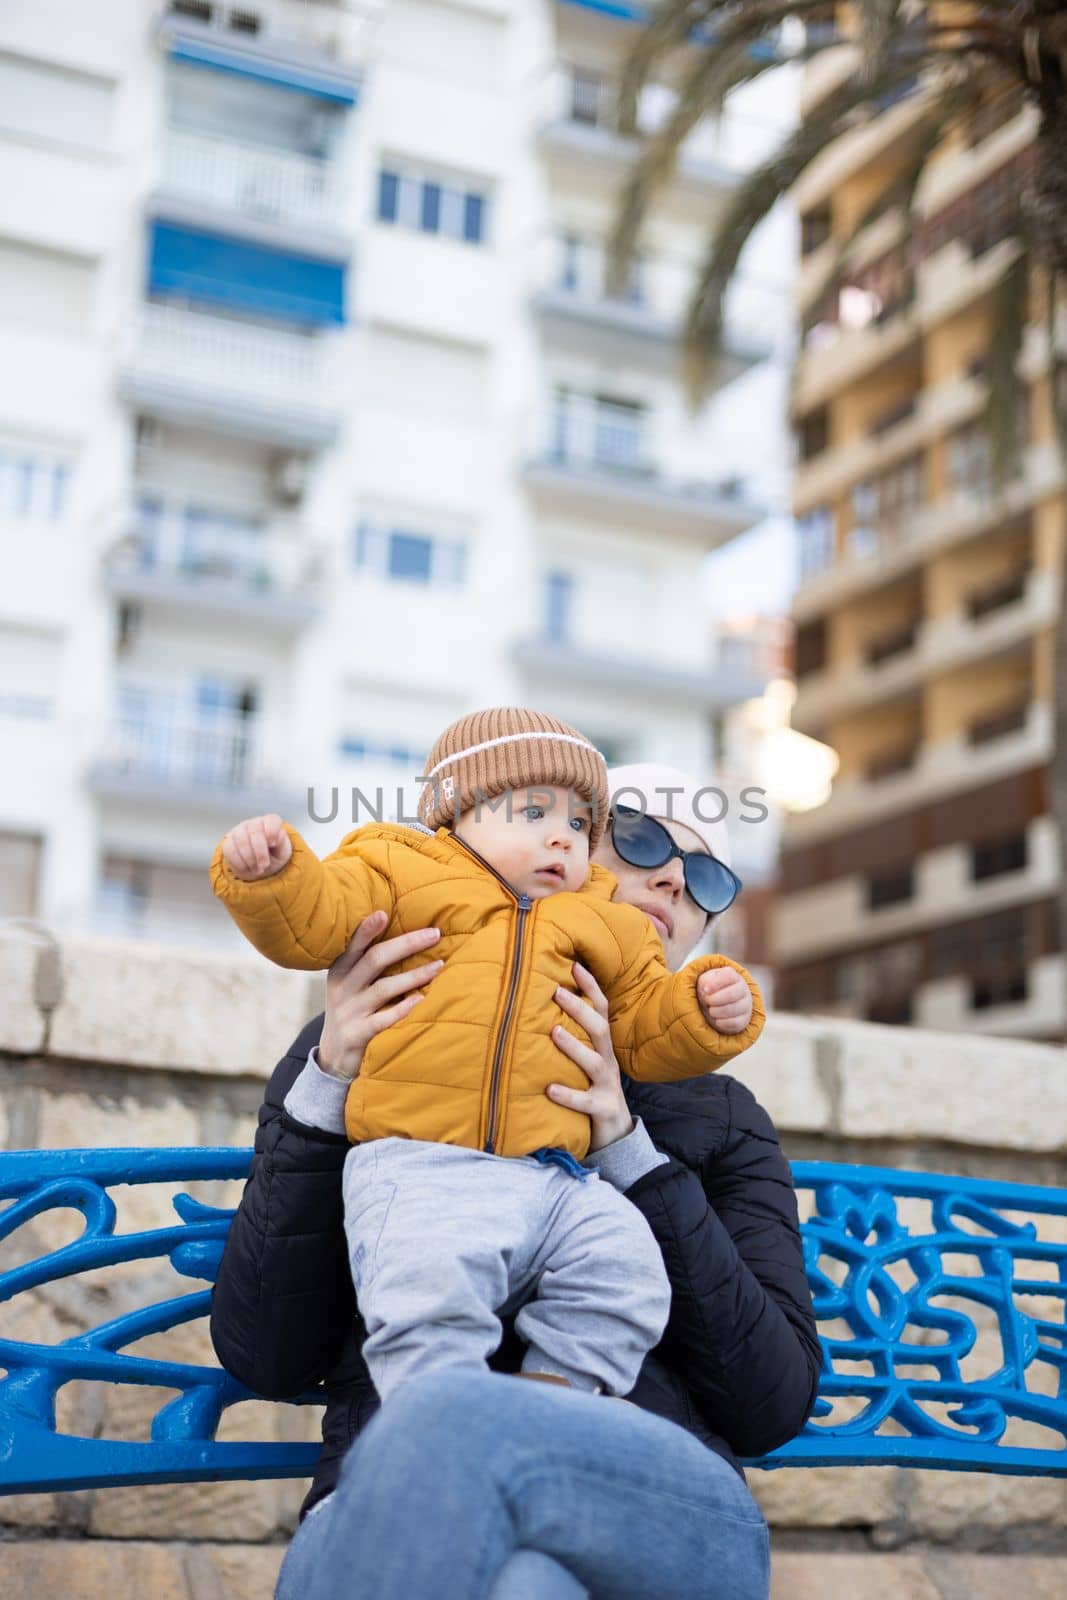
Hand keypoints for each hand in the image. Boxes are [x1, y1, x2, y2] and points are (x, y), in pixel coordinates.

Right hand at [221, 813, 292, 880]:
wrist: (260, 866)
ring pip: (240, 841)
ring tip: (257, 870)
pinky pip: (229, 850)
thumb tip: (277, 838)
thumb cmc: (274, 856)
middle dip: (260, 852)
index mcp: (270, 822)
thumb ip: (282, 844)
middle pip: (255, 831)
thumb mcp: (282, 853)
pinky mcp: (228, 843)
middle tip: (264, 866)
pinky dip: (239, 863)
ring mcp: (239, 831)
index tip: (273, 844)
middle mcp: (254, 824)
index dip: (272, 830)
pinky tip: (247, 868)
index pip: (272, 820)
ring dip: (249, 859)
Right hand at [317, 912, 443, 1082]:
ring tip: (439, 965)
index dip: (367, 929)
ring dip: (413, 975)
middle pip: (374, 960)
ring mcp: (349, 1012)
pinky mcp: (357, 1034)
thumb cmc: (352, 1009)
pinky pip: (383, 1020)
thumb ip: (368, 961)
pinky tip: (421, 1000)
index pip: (353, 945)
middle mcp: (343, 987)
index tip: (383, 913)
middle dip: (406, 944)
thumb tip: (409, 934)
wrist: (333, 1055)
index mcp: (340, 970)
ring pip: (383, 988)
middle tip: (434, 934)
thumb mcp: (350, 983)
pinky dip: (403, 1009)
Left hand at [546, 962, 633, 1152]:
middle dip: (580, 1009)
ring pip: (594, 1063)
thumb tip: (542, 1009)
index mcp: (603, 1048)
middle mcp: (607, 1062)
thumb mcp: (587, 1062)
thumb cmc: (593, 1090)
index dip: (591, 987)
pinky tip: (549, 1089)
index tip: (574, 965)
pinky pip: (585, 1102)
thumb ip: (574, 1039)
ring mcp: (607, 1087)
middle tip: (556, 991)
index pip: (601, 1011)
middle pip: (600, 1030)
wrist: (617, 1134)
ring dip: (574, 1046)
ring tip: (553, 1032)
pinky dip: (568, 1095)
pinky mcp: (602, 1110)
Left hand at [697, 966, 752, 1034]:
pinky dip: (722, 1022)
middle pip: (731, 994)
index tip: (705, 990)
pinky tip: (717, 1019)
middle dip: (714, 999)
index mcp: (734, 977)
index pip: (729, 976)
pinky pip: (735, 1023)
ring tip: (711, 1010)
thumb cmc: (712, 989)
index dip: (715, 984)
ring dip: (717, 1011)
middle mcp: (743, 989)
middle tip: (707, 1001)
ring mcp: (746, 1005)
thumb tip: (707, 989)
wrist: (718, 1003)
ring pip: (733, 1009)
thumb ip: (706, 981)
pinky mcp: (744, 1019)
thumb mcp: (706, 981)